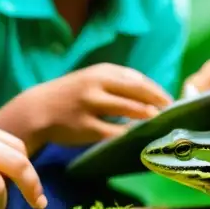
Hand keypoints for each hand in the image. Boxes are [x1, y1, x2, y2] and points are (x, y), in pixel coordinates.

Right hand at [21, 64, 173, 146]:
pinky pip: (113, 132)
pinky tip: (137, 137)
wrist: (38, 109)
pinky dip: (128, 134)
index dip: (156, 90)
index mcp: (101, 71)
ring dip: (147, 117)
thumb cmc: (71, 95)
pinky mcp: (84, 127)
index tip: (170, 101)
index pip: (137, 79)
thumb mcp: (92, 79)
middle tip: (172, 113)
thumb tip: (152, 95)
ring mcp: (90, 106)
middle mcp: (96, 85)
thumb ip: (118, 83)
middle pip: (136, 91)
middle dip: (157, 102)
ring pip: (128, 110)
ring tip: (159, 123)